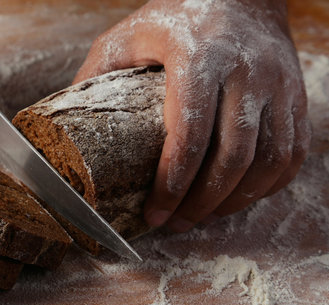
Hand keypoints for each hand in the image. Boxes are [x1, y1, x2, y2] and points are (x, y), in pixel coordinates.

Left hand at [73, 0, 310, 231]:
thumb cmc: (178, 15)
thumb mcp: (127, 34)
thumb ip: (97, 73)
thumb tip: (70, 124)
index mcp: (198, 58)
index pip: (189, 135)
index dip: (171, 183)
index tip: (154, 212)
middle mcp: (246, 72)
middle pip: (232, 157)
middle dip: (202, 202)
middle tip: (177, 223)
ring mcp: (278, 85)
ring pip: (268, 161)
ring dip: (235, 201)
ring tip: (203, 216)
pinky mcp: (296, 97)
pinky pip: (292, 154)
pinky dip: (267, 186)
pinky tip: (239, 196)